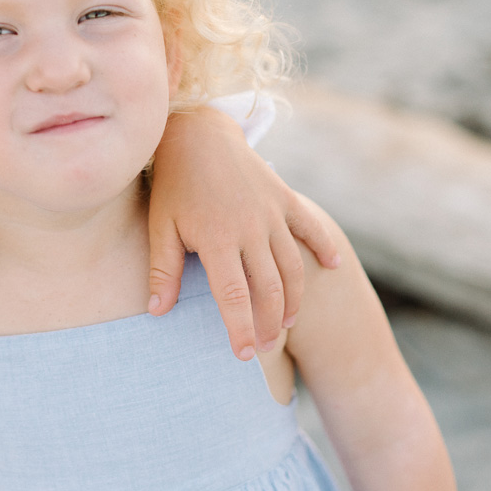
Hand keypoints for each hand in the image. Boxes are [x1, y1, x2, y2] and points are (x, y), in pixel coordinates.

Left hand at [147, 106, 339, 358]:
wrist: (197, 135)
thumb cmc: (173, 185)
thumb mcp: (160, 226)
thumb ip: (162, 270)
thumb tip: (157, 311)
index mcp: (217, 239)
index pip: (234, 296)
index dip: (241, 329)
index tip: (245, 355)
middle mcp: (250, 229)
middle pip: (270, 288)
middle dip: (270, 324)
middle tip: (267, 346)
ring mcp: (271, 213)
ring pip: (292, 266)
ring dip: (294, 299)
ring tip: (288, 323)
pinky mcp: (284, 198)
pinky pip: (310, 227)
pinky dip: (323, 248)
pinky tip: (332, 267)